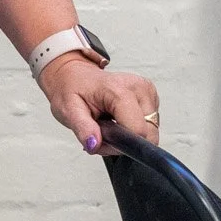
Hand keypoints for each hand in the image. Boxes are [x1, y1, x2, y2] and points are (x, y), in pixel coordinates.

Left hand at [37, 54, 159, 153]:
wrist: (76, 76)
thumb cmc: (72, 90)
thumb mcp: (68, 111)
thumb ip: (83, 128)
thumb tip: (94, 144)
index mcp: (119, 90)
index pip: (138, 130)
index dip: (122, 144)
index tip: (105, 139)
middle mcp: (139, 88)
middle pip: (147, 133)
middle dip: (125, 142)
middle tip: (103, 132)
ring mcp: (147, 91)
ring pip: (150, 132)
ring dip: (129, 136)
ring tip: (109, 124)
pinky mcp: (151, 96)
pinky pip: (149, 125)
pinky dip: (133, 128)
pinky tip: (118, 119)